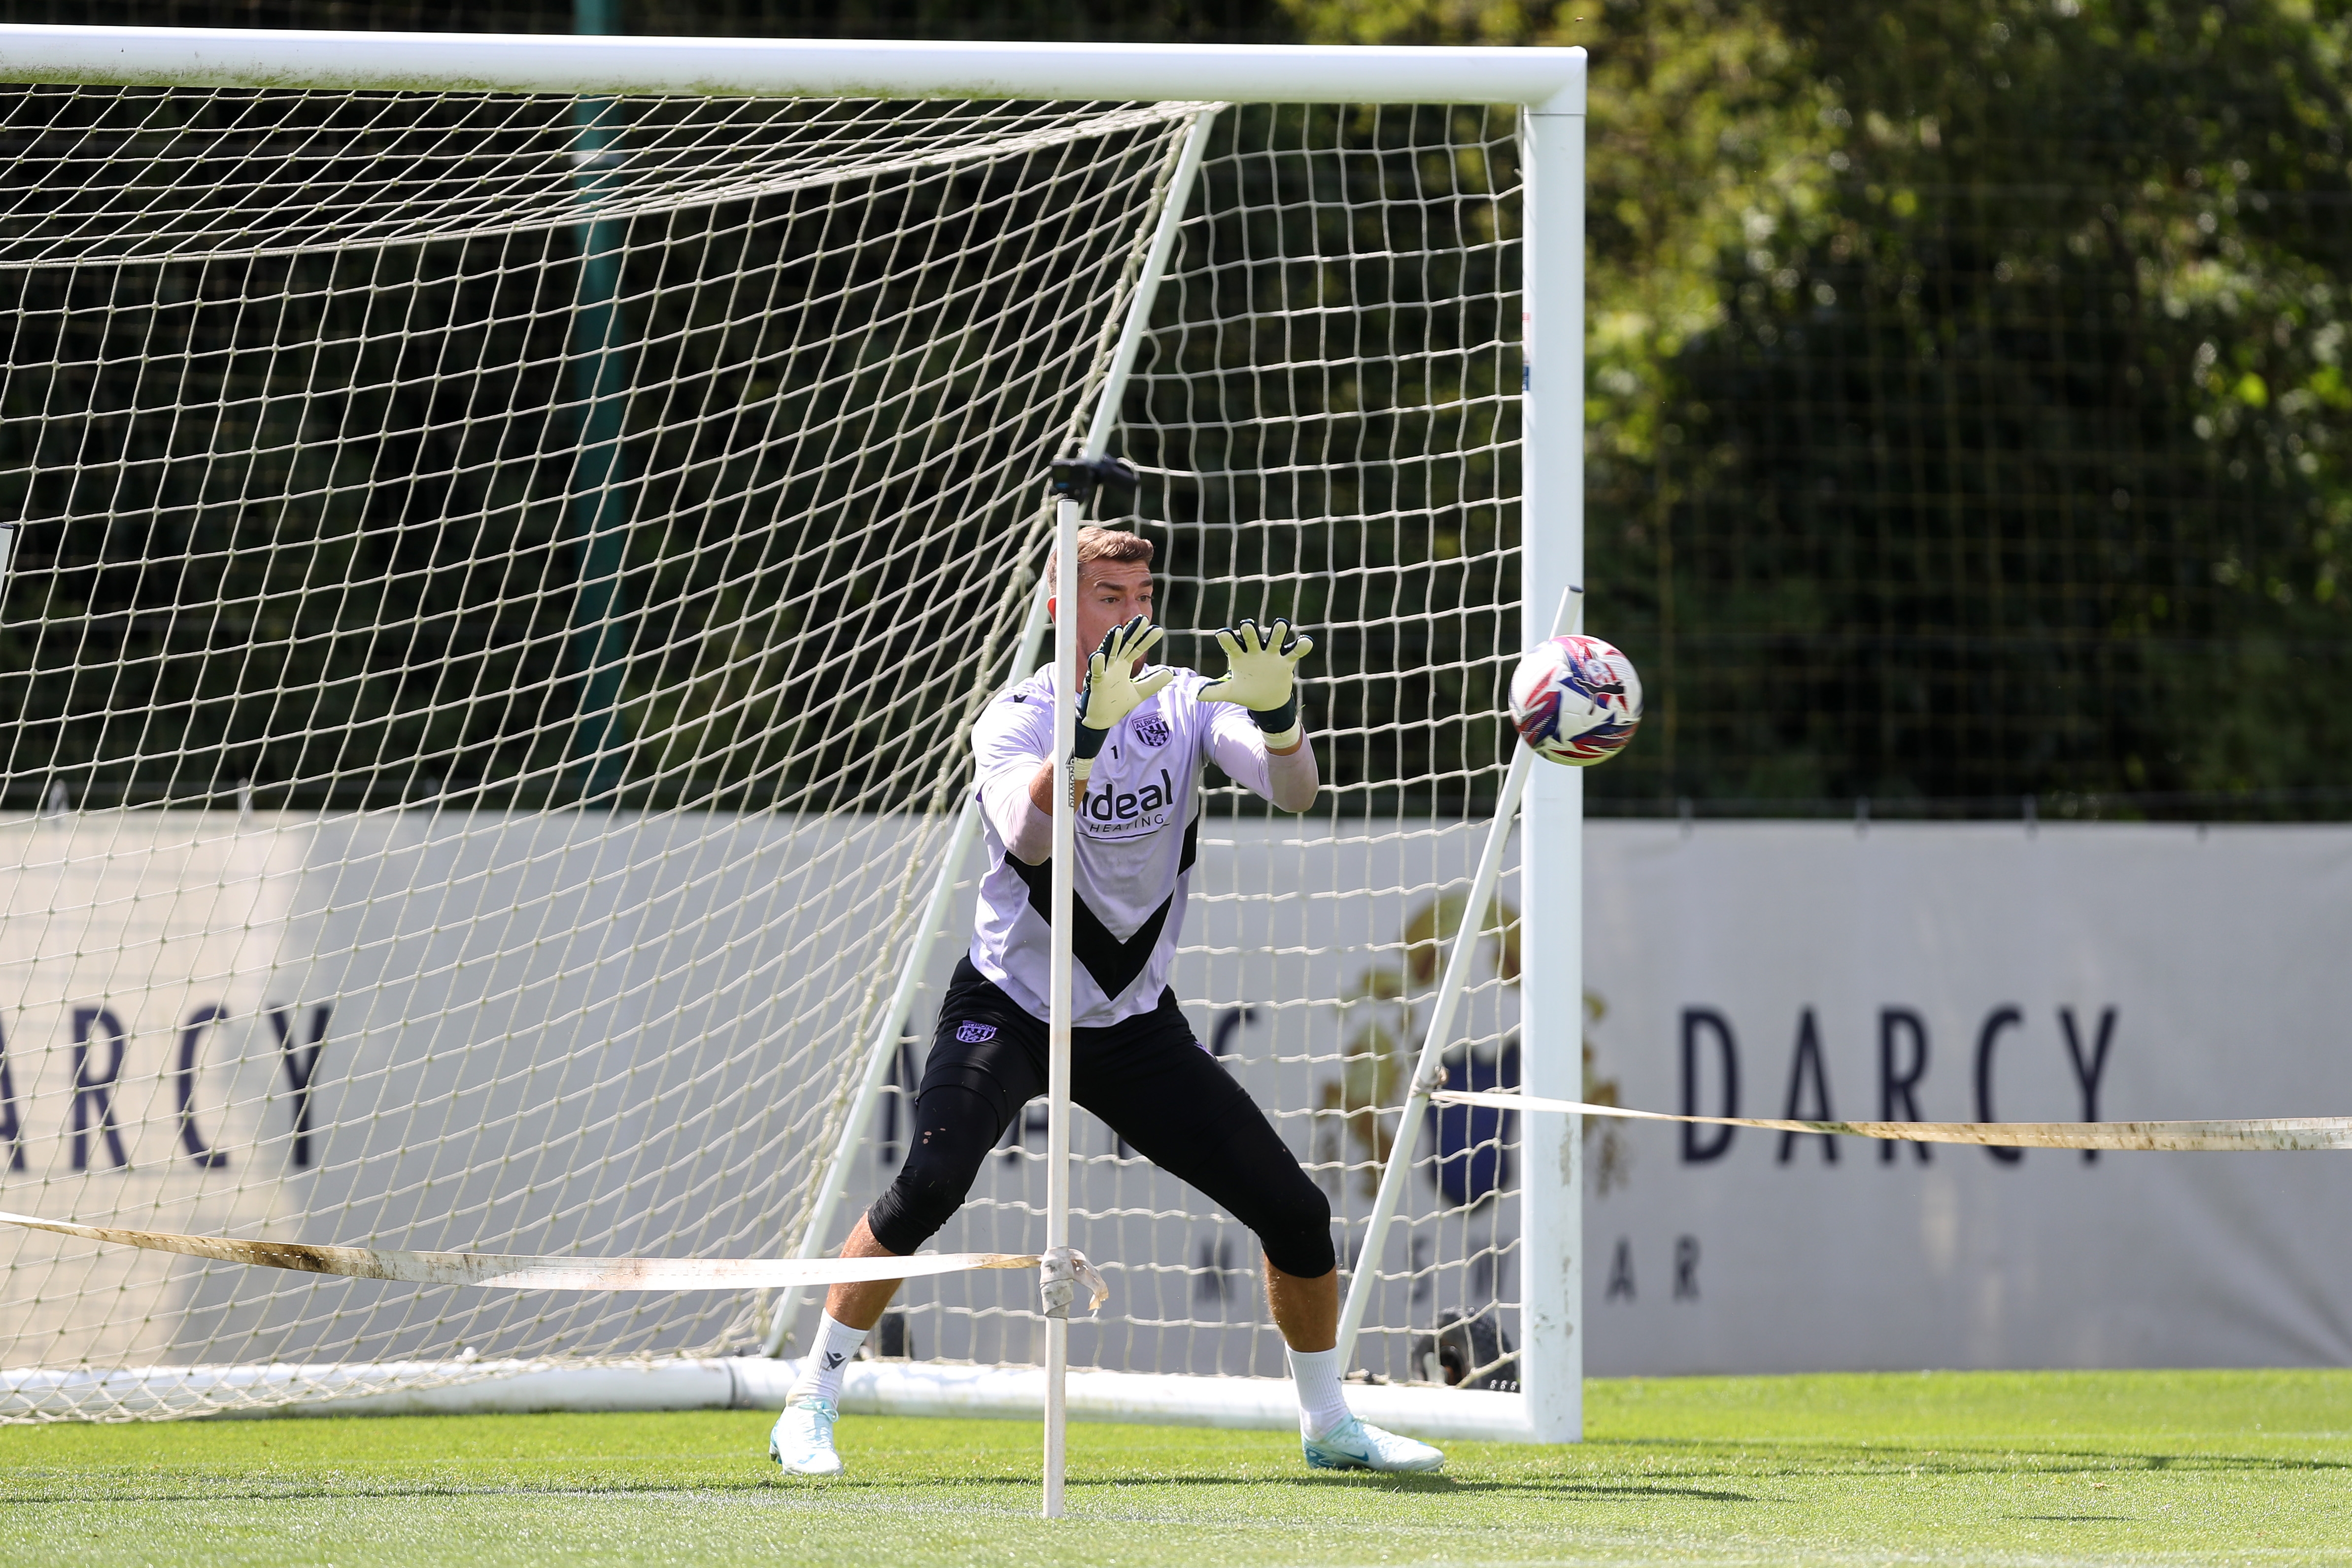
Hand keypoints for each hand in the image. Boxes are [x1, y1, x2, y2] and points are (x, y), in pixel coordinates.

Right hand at [1070, 616, 1172, 803]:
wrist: (1102, 720)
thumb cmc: (1116, 703)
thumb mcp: (1140, 692)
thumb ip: (1153, 682)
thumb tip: (1170, 673)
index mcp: (1123, 665)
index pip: (1137, 649)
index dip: (1146, 639)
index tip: (1158, 630)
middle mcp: (1113, 665)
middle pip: (1124, 645)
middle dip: (1132, 632)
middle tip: (1143, 619)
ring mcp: (1103, 673)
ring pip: (1108, 654)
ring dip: (1112, 642)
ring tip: (1119, 629)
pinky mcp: (1094, 683)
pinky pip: (1094, 672)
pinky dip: (1096, 663)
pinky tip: (1099, 655)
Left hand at [1198, 619, 1313, 738]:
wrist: (1266, 700)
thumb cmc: (1245, 691)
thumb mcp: (1230, 692)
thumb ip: (1214, 691)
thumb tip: (1196, 695)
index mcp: (1239, 655)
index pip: (1231, 644)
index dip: (1227, 639)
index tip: (1222, 634)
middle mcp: (1255, 650)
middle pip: (1252, 637)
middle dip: (1250, 631)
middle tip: (1246, 625)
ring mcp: (1272, 654)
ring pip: (1275, 639)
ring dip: (1278, 632)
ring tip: (1281, 624)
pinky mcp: (1286, 660)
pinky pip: (1295, 651)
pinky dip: (1301, 646)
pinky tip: (1306, 642)